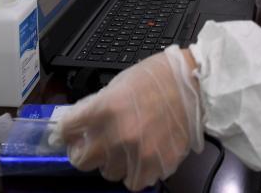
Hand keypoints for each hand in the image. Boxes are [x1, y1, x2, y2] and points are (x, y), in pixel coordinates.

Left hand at [52, 46, 202, 190]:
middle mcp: (116, 134)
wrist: (194, 83)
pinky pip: (135, 182)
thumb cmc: (156, 78)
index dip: (67, 132)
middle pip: (82, 160)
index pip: (66, 130)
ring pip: (109, 173)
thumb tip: (80, 126)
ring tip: (125, 148)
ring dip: (114, 162)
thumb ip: (96, 107)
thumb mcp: (117, 85)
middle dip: (86, 152)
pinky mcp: (157, 164)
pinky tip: (141, 158)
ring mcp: (137, 152)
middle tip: (95, 145)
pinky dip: (135, 172)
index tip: (72, 134)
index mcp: (103, 108)